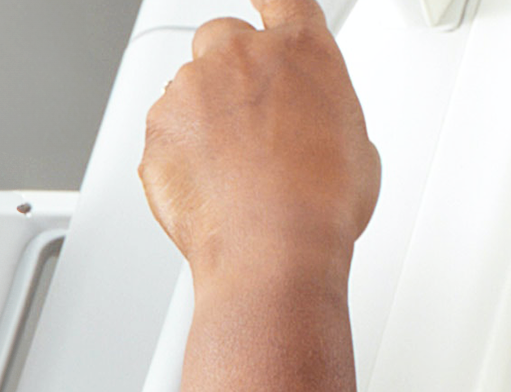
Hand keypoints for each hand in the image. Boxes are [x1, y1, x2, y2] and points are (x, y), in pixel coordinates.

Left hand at [140, 0, 377, 294]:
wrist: (272, 248)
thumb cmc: (319, 202)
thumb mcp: (355, 144)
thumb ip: (323, 111)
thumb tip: (310, 125)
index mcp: (300, 52)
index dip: (272, 2)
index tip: (266, 4)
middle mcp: (240, 57)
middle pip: (223, 36)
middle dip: (234, 67)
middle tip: (256, 115)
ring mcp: (190, 89)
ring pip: (192, 86)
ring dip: (209, 115)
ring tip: (241, 168)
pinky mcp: (156, 126)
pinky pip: (168, 128)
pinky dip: (184, 150)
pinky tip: (216, 185)